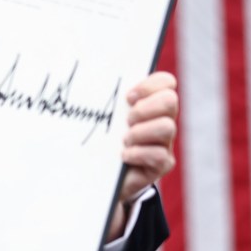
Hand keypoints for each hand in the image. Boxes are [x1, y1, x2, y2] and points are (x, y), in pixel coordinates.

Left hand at [107, 71, 177, 239]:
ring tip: (123, 140)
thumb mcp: (99, 115)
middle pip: (170, 101)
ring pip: (167, 127)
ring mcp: (164, 142)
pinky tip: (124, 156)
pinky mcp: (161, 164)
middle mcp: (161, 119)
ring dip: (140, 132)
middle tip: (126, 120)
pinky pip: (160, 155)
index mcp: (150, 102)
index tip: (127, 96)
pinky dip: (139, 154)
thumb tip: (79, 75)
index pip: (165, 82)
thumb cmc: (98, 138)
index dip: (150, 85)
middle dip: (145, 108)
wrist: (97, 174)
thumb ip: (100, 97)